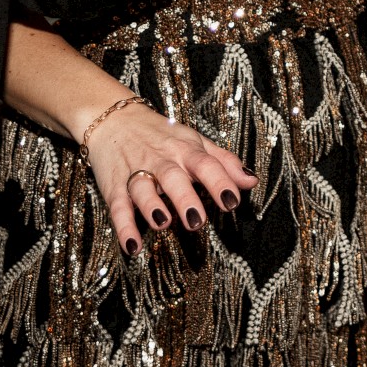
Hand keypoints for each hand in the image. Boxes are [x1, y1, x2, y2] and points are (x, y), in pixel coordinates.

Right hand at [85, 103, 255, 254]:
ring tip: (163, 223)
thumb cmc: (163, 136)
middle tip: (197, 220)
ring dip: (151, 206)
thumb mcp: (195, 142)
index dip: (219, 181)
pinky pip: (118, 207)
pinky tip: (133, 246)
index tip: (233, 201)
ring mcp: (137, 173)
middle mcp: (162, 161)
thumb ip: (223, 162)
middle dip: (184, 198)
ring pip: (142, 189)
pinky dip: (124, 227)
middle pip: (173, 177)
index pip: (205, 164)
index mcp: (185, 150)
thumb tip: (251, 181)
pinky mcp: (115, 187)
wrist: (117, 120)